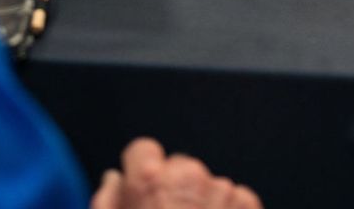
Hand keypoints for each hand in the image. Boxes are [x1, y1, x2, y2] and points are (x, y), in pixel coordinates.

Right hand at [91, 138, 261, 208]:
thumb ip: (107, 202)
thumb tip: (114, 180)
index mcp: (150, 180)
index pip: (143, 151)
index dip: (140, 172)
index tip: (141, 191)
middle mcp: (188, 176)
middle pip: (177, 167)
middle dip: (173, 188)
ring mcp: (220, 188)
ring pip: (206, 184)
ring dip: (201, 202)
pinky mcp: (246, 204)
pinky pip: (233, 198)